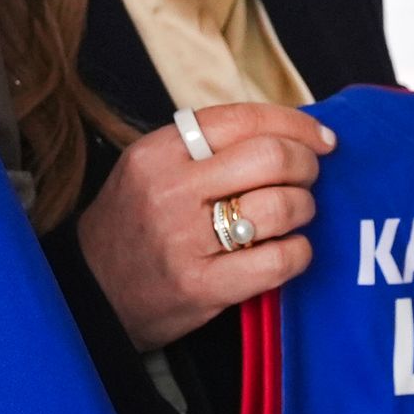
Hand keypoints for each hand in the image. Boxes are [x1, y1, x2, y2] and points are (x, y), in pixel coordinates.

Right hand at [77, 103, 335, 350]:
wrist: (91, 294)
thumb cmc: (133, 225)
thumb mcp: (150, 169)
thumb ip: (207, 147)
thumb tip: (289, 131)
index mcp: (157, 152)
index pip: (243, 118)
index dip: (296, 125)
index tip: (322, 140)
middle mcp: (169, 190)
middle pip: (272, 157)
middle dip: (306, 166)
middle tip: (308, 178)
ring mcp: (184, 241)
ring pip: (281, 206)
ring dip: (304, 209)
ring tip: (294, 216)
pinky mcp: (201, 286)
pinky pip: (278, 260)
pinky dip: (299, 253)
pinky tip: (289, 251)